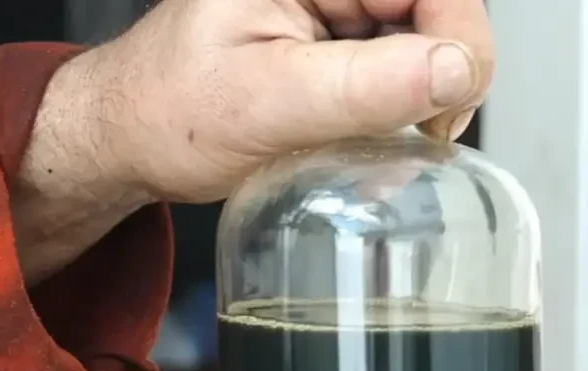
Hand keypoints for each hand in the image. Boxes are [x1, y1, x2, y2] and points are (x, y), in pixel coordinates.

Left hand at [87, 0, 493, 202]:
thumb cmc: (165, 112)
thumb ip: (363, 88)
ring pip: (423, 38)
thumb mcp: (265, 104)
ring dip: (420, 94)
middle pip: (435, 6)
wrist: (128, 138)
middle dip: (442, 71)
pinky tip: (371, 137)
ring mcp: (331, 6)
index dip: (459, 35)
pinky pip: (396, 62)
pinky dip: (398, 106)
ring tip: (379, 140)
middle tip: (422, 133)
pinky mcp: (333, 39)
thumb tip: (454, 70)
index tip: (448, 100)